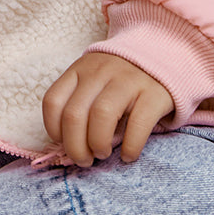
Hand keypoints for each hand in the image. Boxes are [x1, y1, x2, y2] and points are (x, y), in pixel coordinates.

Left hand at [42, 52, 173, 166]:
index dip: (54, 129)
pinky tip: (128, 155)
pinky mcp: (153, 93)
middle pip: (74, 114)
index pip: (53, 101)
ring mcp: (127, 80)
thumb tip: (69, 145)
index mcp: (80, 70)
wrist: (160, 54)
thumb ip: (79, 103)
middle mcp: (100, 72)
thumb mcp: (93, 80)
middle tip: (84, 160)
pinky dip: (130, 146)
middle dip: (75, 146)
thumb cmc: (119, 78)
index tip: (64, 143)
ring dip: (98, 144)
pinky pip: (138, 124)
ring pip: (101, 115)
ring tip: (102, 155)